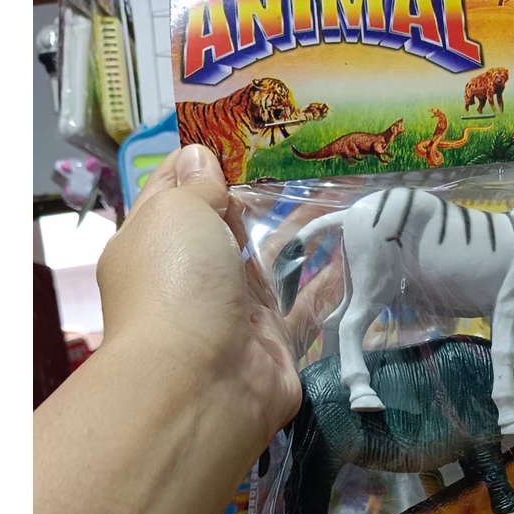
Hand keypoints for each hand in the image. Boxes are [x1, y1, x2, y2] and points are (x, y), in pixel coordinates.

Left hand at [96, 145, 332, 445]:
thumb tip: (200, 156)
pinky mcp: (275, 338)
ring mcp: (235, 308)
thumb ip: (196, 184)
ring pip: (272, 258)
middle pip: (230, 224)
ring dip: (304, 230)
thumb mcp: (177, 214)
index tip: (246, 130)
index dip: (206, 160)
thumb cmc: (178, 284)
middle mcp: (192, 274)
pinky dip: (330, 279)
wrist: (203, 383)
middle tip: (309, 155)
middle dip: (263, 192)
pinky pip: (306, 301)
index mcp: (155, 240)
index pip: (177, 189)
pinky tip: (358, 250)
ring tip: (344, 191)